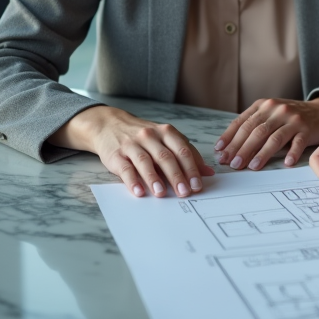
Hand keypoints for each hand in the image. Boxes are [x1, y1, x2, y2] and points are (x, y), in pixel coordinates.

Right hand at [48, 105, 214, 198]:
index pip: (182, 150)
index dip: (191, 168)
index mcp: (166, 132)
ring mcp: (132, 144)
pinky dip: (133, 181)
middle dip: (176, 175)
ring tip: (162, 193)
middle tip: (184, 192)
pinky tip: (139, 192)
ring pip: (145, 161)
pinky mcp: (116, 155)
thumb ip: (187, 154)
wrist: (109, 125)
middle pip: (166, 156)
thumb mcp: (167, 139)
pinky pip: (125, 168)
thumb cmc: (144, 137)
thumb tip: (208, 172)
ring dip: (154, 179)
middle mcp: (150, 136)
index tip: (197, 185)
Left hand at [215, 95, 318, 170]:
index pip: (243, 122)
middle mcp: (278, 110)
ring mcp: (293, 119)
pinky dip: (292, 153)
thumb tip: (230, 147)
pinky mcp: (308, 129)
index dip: (230, 137)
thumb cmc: (292, 117)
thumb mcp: (271, 114)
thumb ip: (254, 125)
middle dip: (241, 148)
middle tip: (232, 164)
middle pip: (256, 131)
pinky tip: (286, 163)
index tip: (220, 152)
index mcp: (265, 105)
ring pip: (274, 138)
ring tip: (252, 166)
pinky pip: (298, 143)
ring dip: (261, 153)